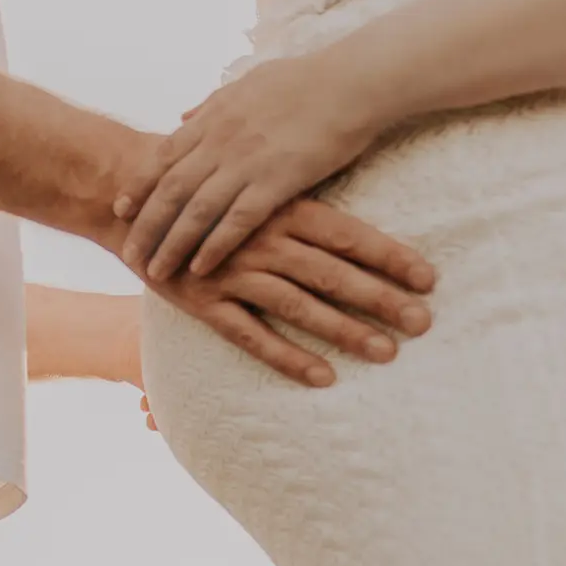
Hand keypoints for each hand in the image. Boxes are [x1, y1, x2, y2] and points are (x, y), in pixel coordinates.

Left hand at [115, 52, 380, 281]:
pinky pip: (237, 221)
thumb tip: (181, 117)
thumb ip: (211, 104)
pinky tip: (199, 269)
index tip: (119, 210)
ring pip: (196, 210)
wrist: (352, 81)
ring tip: (154, 272)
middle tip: (127, 255)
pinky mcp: (277, 181)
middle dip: (145, 225)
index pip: (163, 155)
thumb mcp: (247, 82)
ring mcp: (247, 161)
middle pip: (171, 189)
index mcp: (214, 116)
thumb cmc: (305, 80)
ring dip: (171, 244)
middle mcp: (222, 139)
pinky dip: (214, 246)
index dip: (139, 185)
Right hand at [150, 197, 432, 388]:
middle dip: (382, 299)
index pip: (350, 234)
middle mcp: (265, 240)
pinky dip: (288, 357)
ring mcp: (236, 273)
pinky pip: (253, 336)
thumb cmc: (211, 195)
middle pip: (334, 273)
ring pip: (300, 306)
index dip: (391, 257)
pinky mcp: (207, 304)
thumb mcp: (260, 188)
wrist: (136, 201)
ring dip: (345, 331)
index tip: (429, 279)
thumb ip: (304, 207)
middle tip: (423, 323)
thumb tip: (357, 218)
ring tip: (386, 353)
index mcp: (284, 208)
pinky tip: (323, 377)